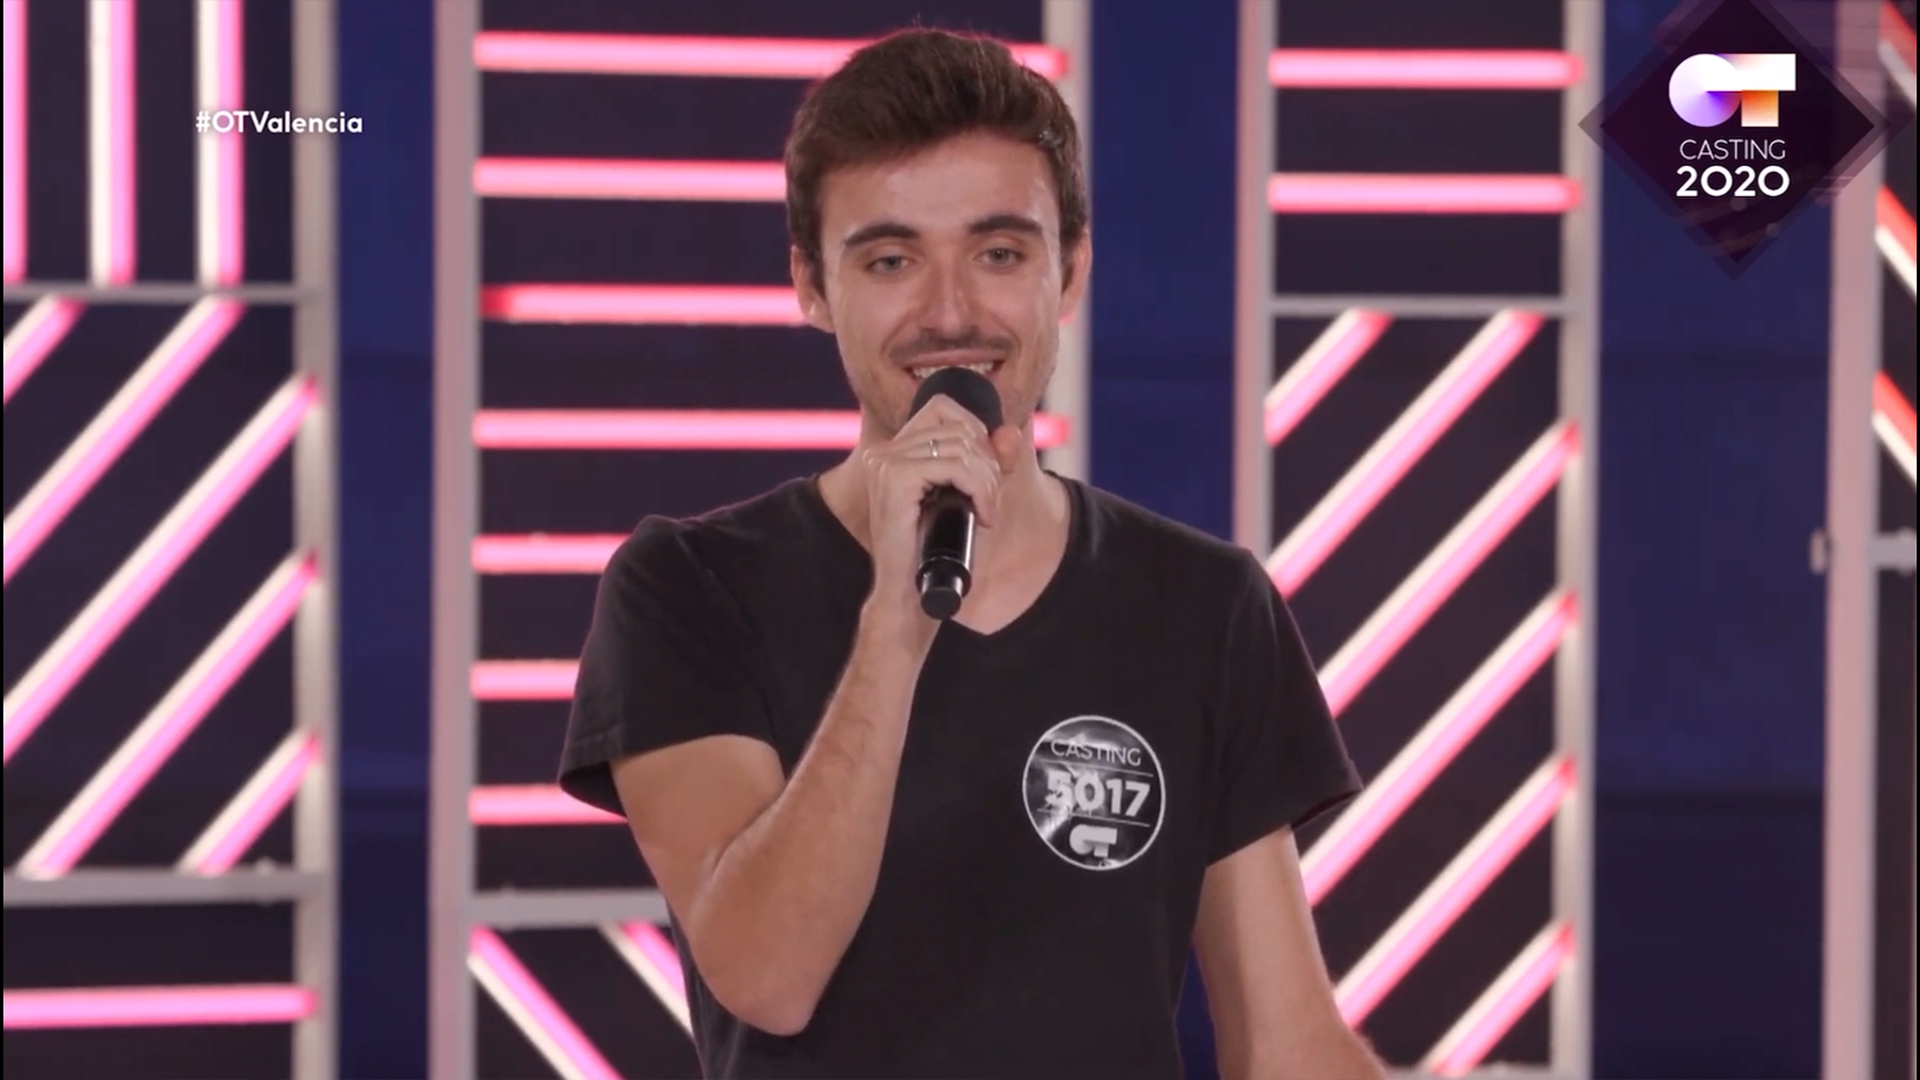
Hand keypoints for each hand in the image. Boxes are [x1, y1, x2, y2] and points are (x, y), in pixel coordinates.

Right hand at [859, 394, 1003, 626]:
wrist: (908, 595)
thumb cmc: (933, 551)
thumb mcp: (963, 497)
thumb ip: (987, 462)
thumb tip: (1010, 431)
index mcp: (893, 451)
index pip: (944, 408)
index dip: (977, 433)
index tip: (986, 476)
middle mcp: (884, 452)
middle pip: (959, 427)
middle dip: (988, 464)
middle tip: (990, 501)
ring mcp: (885, 463)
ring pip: (962, 447)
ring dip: (988, 482)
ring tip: (988, 510)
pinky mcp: (894, 479)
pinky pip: (955, 467)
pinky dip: (980, 490)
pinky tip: (983, 517)